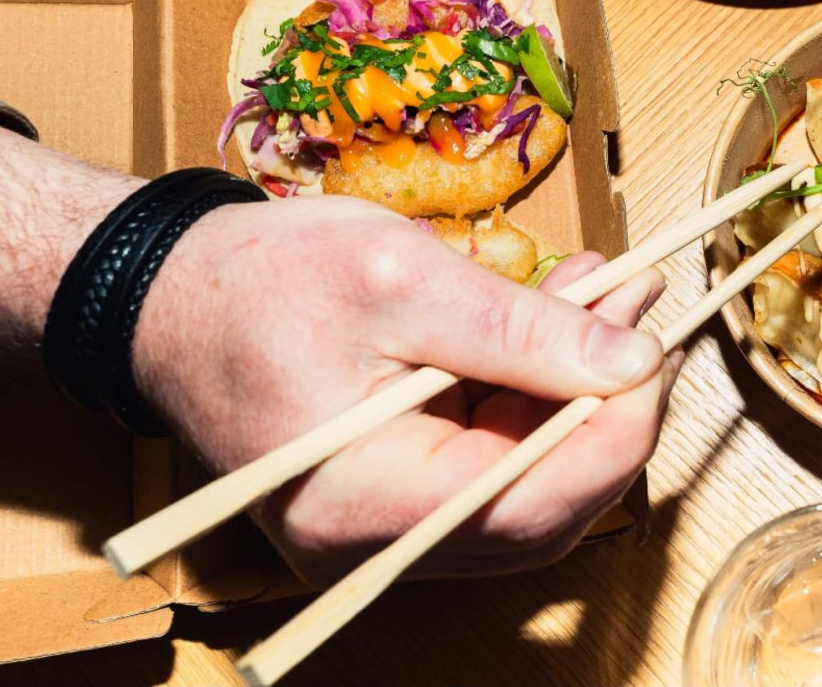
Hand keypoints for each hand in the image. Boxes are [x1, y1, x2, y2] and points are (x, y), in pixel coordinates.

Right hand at [135, 195, 674, 583]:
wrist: (162, 295)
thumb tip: (633, 359)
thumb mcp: (399, 277)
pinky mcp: (391, 496)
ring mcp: (380, 529)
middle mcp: (372, 543)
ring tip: (612, 298)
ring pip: (526, 485)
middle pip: (542, 507)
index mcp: (363, 502)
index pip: (534, 500)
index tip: (659, 351)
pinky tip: (562, 319)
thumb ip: (522, 329)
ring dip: (581, 396)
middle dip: (610, 410)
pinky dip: (536, 396)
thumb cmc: (255, 281)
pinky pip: (489, 464)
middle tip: (647, 316)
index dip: (618, 431)